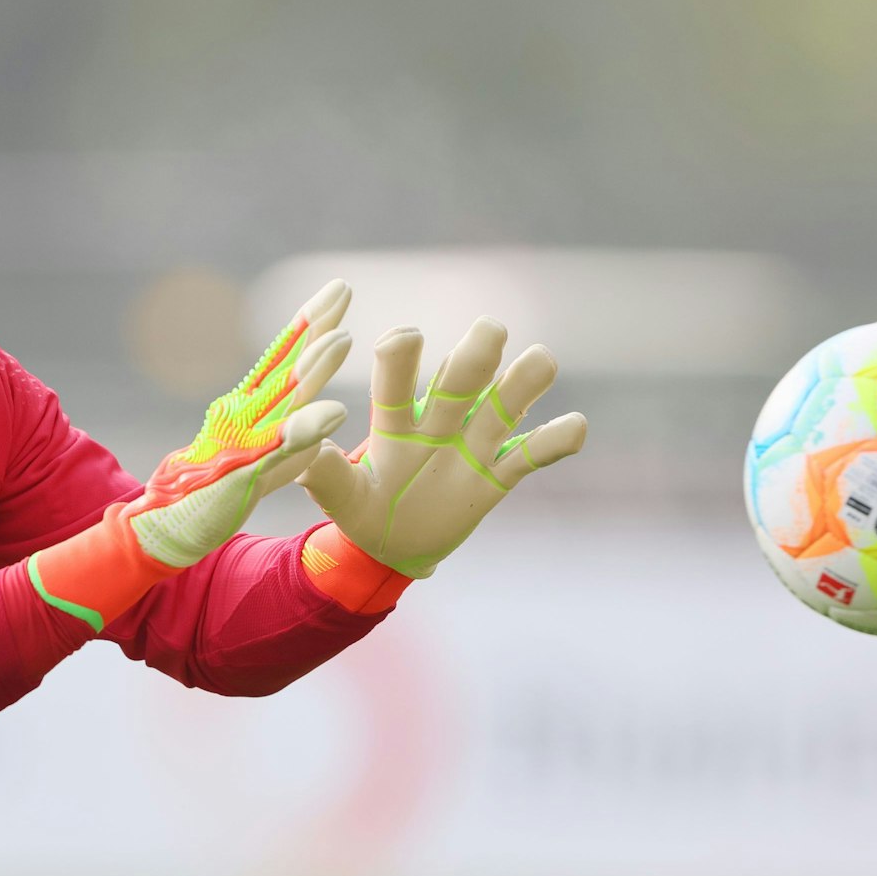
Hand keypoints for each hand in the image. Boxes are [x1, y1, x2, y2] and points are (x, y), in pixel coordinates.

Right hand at [123, 280, 353, 567]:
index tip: (336, 290)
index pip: (282, 359)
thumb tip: (328, 418)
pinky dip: (304, 429)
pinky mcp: (241, 471)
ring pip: (283, 399)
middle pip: (284, 365)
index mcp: (247, 408)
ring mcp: (241, 441)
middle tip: (341, 288)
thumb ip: (293, 440)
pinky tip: (332, 413)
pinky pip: (277, 448)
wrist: (165, 526)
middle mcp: (242, 415)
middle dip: (314, 326)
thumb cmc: (213, 491)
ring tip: (343, 338)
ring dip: (313, 368)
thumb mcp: (260, 460)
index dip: (309, 324)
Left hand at [297, 316, 586, 577]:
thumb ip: (326, 477)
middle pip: (460, 380)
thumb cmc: (363, 512)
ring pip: (504, 404)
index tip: (407, 338)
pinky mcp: (497, 475)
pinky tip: (576, 425)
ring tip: (542, 360)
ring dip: (523, 383)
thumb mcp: (342, 499)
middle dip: (475, 354)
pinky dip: (555, 441)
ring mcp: (472, 445)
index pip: (397, 382)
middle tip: (490, 329)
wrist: (394, 546)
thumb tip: (300, 455)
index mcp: (394, 423)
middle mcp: (437, 422)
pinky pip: (531, 455)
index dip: (402, 359)